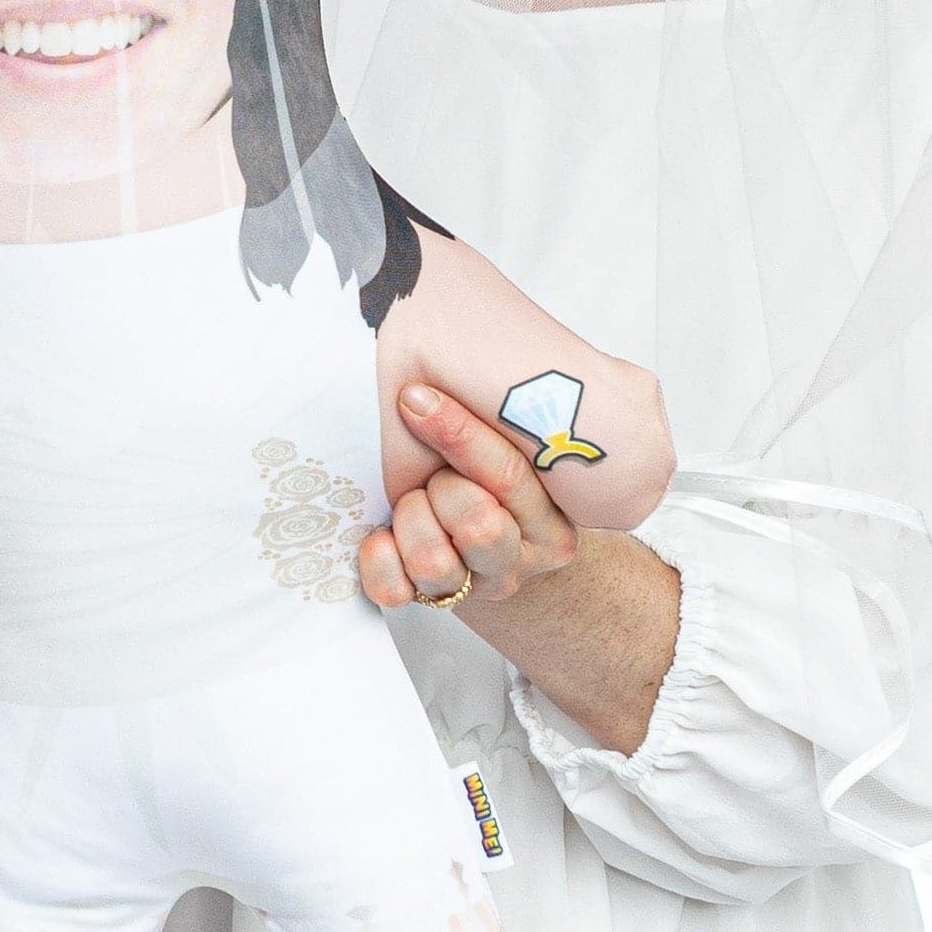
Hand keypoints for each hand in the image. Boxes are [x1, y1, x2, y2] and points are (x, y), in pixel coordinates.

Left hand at [362, 383, 682, 753]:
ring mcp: (475, 586)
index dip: (459, 434)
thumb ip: (513, 417)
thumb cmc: (500, 486)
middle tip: (434, 476)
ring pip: (435, 561)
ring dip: (412, 521)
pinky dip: (379, 561)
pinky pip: (395, 590)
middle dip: (441, 488)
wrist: (498, 554)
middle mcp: (518, 558)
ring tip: (415, 503)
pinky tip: (380, 536)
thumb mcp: (523, 453)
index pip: (510, 475)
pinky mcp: (430, 602)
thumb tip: (472, 330)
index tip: (416, 396)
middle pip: (478, 523)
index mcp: (552, 521)